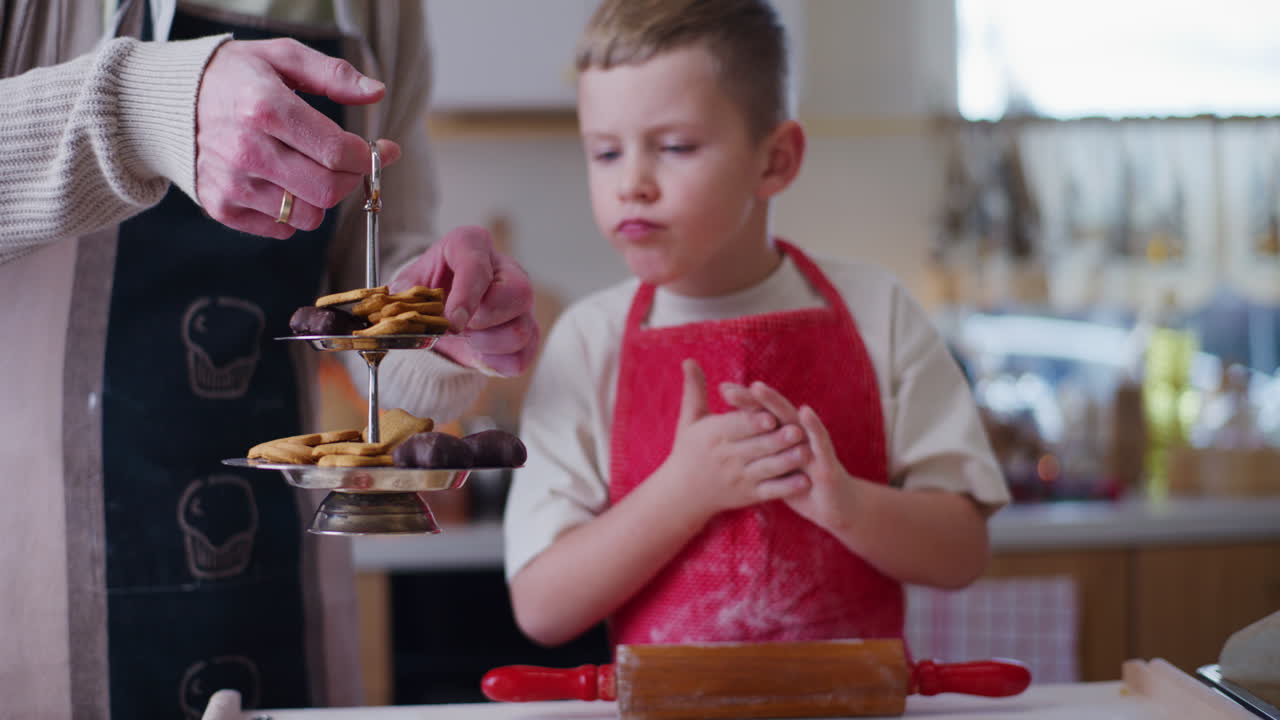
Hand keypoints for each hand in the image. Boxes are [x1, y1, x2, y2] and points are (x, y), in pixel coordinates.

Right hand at [194, 38, 402, 237]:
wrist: (166, 102)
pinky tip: (284, 182)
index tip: (384, 150)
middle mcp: (246, 150)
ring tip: (312, 169)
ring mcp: (232, 183)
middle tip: (350, 162)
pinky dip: (293, 211)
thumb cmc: (233, 77)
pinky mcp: (221, 206)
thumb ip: (333, 75)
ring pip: (309, 216)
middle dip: (352, 179)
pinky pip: (281, 227)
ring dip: (322, 197)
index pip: (337, 151)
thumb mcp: (282, 57)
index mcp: (264, 108)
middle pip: (328, 190)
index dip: (370, 156)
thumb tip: (376, 93)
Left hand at [391, 225, 537, 376]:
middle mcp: (506, 270)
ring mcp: (521, 304)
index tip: (452, 321)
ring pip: (522, 329)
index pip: (478, 264)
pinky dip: (497, 363)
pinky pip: (522, 356)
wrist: (441, 306)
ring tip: (466, 339)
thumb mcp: (410, 284)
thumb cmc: (429, 289)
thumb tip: (395, 315)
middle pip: (519, 293)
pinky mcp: (527, 332)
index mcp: (472, 245)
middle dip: (484, 320)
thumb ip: (403, 296)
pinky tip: (479, 353)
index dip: (466, 296)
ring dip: (487, 344)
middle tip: (459, 328)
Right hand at [652, 360, 809, 525]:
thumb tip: (689, 359)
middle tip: (798, 430)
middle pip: (755, 447)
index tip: (770, 415)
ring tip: (806, 452)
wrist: (682, 494)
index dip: (753, 421)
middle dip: (777, 439)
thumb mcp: (690, 419)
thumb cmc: (688, 449)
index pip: (735, 426)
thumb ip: (695, 389)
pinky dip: (786, 487)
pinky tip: (804, 480)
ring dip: (786, 461)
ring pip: (765, 469)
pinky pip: (769, 491)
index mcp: (712, 436)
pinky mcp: (748, 496)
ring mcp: (738, 478)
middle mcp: (725, 458)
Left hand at [720, 380, 861, 532]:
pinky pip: (820, 442)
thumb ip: (761, 453)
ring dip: (775, 404)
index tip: (722, 388)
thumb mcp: (777, 470)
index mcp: (782, 437)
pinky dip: (813, 426)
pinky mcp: (827, 461)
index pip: (759, 415)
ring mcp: (812, 445)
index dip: (743, 403)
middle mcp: (797, 435)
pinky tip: (805, 412)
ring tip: (757, 388)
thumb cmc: (802, 487)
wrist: (836, 509)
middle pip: (770, 412)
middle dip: (750, 399)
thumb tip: (733, 445)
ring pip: (791, 420)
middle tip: (727, 389)